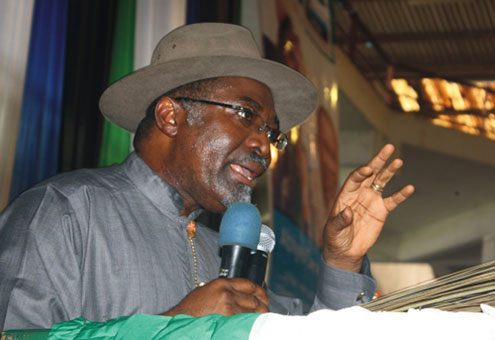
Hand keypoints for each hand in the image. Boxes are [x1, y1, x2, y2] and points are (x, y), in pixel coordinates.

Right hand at [161, 277, 268, 316]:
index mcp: (222, 283)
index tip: (264, 297)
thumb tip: (240, 296)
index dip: (260, 291)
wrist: (178, 322)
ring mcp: (228, 307)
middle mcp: (227, 292)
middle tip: (266, 313)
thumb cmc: (189, 310)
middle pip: (254, 299)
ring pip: (251, 313)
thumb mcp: (206, 292)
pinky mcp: (228, 320)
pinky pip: (245, 323)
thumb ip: (223, 291)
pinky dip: (249, 326)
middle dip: (262, 307)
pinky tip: (250, 328)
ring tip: (259, 323)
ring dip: (257, 319)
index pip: (248, 284)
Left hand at [323, 144, 414, 271]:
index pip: (354, 179)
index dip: (360, 173)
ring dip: (390, 171)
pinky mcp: (381, 210)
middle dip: (378, 160)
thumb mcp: (333, 230)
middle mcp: (359, 193)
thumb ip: (340, 220)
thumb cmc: (335, 238)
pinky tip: (410, 188)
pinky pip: (393, 200)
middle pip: (370, 173)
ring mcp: (371, 200)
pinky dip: (401, 195)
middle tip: (388, 147)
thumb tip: (347, 212)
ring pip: (382, 182)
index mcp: (346, 195)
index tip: (368, 169)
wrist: (346, 250)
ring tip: (399, 161)